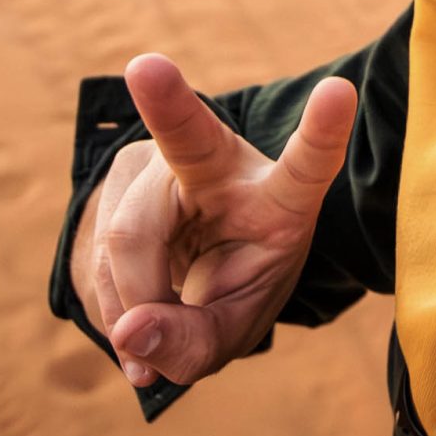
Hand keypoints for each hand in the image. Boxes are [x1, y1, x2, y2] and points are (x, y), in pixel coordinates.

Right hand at [73, 55, 357, 389]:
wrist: (191, 268)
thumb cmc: (232, 287)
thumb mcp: (232, 329)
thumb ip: (192, 344)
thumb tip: (132, 334)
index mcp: (280, 198)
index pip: (307, 165)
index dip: (324, 131)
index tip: (339, 91)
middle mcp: (224, 163)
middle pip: (190, 143)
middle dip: (166, 116)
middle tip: (145, 92)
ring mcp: (166, 161)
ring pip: (127, 236)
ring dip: (127, 303)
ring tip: (151, 333)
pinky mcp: (120, 174)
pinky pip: (96, 248)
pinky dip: (107, 301)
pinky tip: (129, 317)